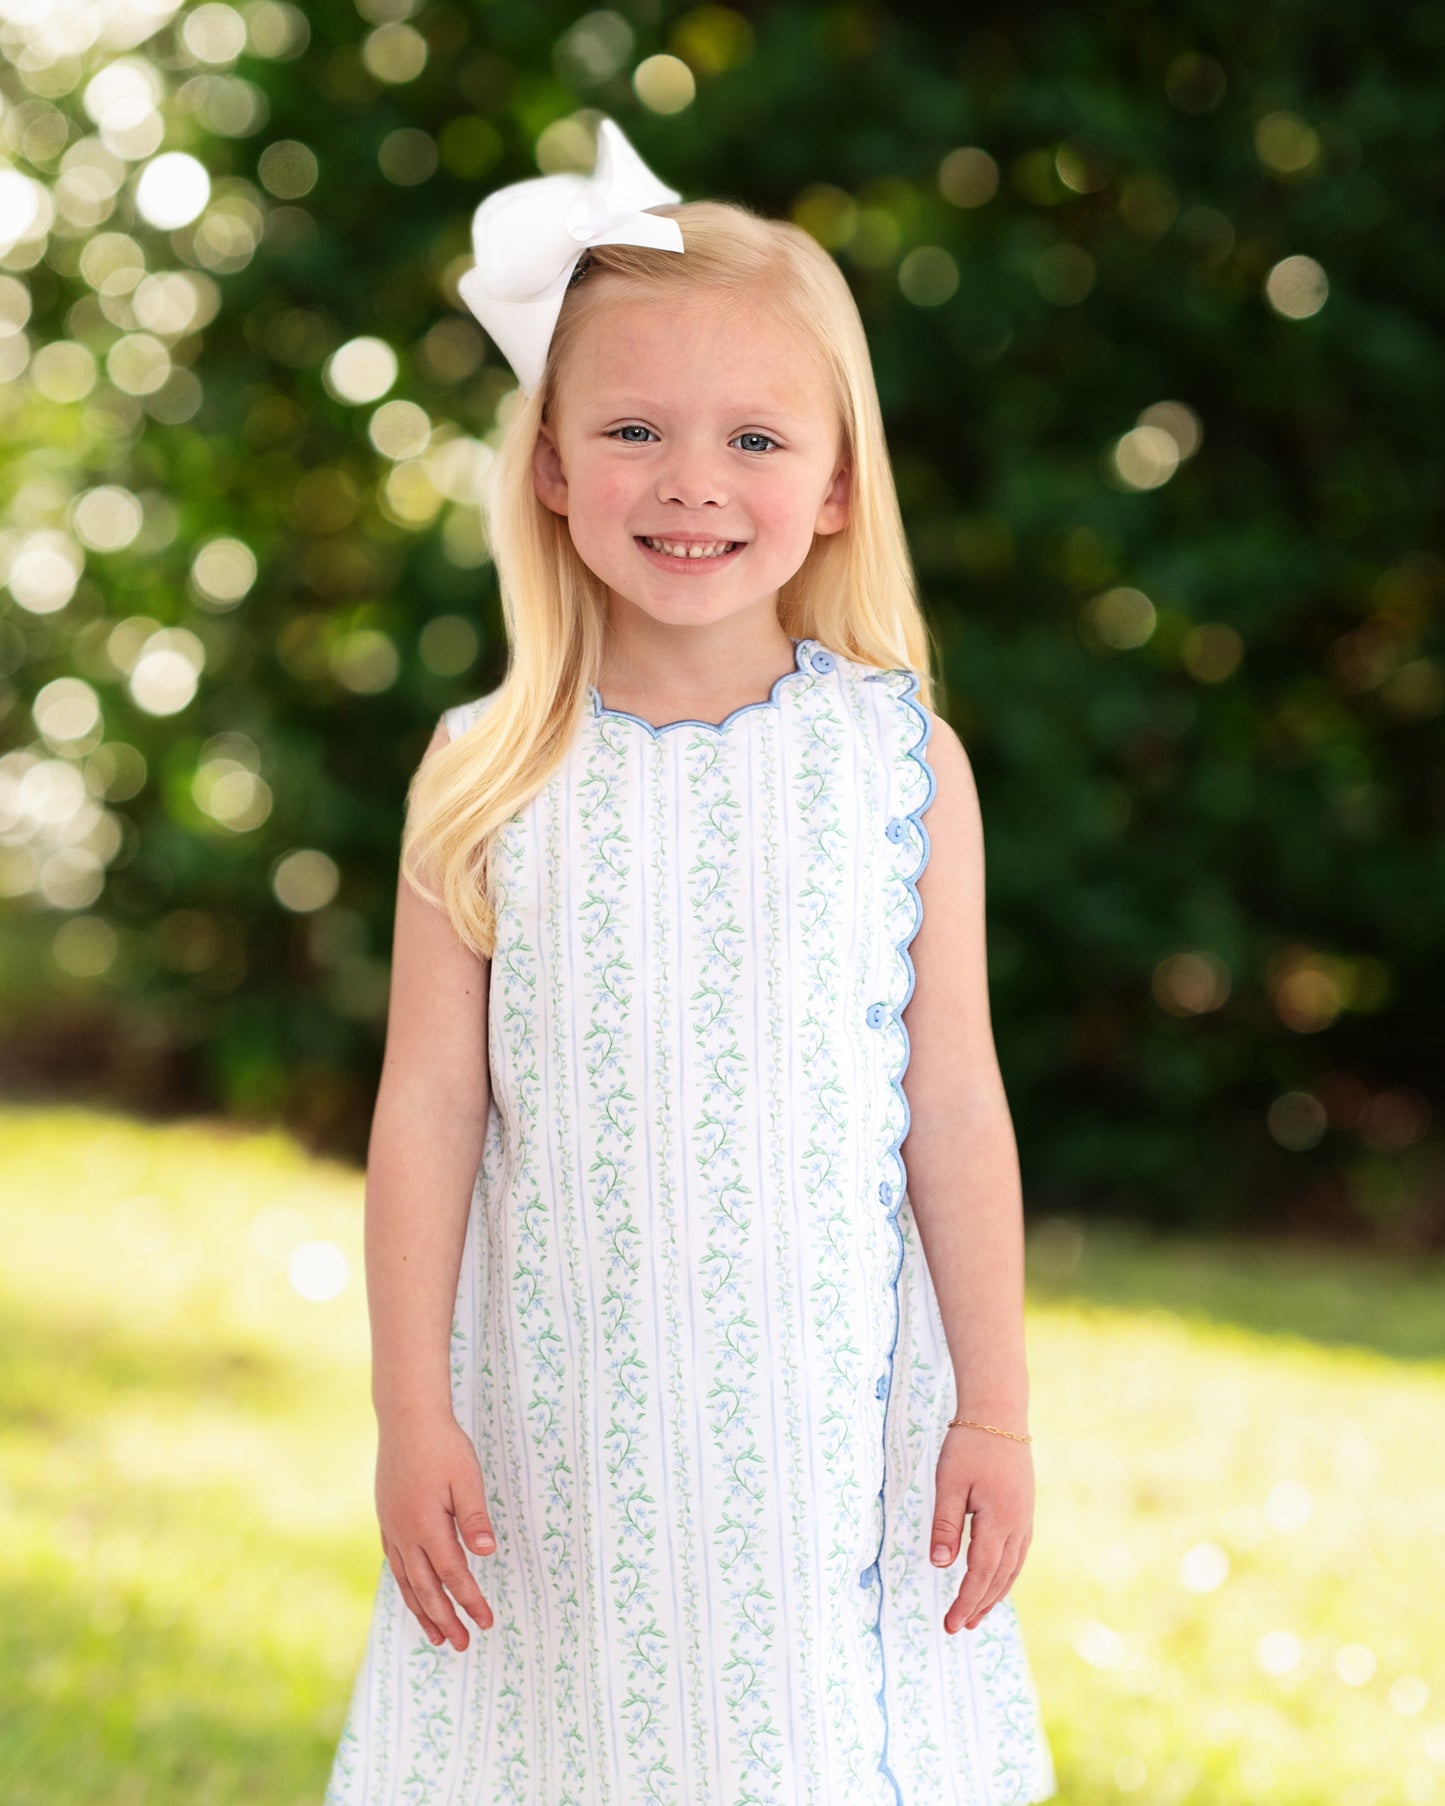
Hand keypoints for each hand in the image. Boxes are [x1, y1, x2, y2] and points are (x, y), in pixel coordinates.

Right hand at [375, 1412, 496, 1651]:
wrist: (406, 1419)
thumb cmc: (442, 1445)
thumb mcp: (467, 1477)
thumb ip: (474, 1517)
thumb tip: (487, 1553)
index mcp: (427, 1526)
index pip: (453, 1575)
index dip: (470, 1601)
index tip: (487, 1622)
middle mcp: (406, 1534)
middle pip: (427, 1589)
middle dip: (446, 1619)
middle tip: (463, 1644)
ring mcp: (392, 1529)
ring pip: (407, 1582)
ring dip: (423, 1612)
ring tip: (437, 1638)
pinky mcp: (387, 1520)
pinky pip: (395, 1565)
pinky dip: (406, 1587)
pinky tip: (414, 1596)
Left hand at [929, 1423, 1033, 1634]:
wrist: (999, 1413)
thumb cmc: (969, 1445)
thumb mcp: (949, 1483)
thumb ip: (945, 1525)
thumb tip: (940, 1565)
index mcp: (1000, 1520)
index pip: (981, 1573)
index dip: (966, 1601)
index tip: (950, 1623)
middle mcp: (1018, 1525)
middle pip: (999, 1577)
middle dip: (978, 1605)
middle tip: (957, 1628)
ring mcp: (1025, 1518)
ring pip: (1012, 1568)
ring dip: (993, 1594)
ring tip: (975, 1616)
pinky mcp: (1024, 1511)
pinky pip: (1017, 1554)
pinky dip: (1004, 1575)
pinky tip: (994, 1581)